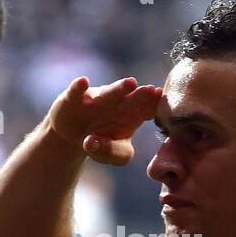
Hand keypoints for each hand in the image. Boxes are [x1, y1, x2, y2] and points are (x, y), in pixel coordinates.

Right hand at [45, 76, 162, 165]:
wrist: (73, 137)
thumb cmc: (101, 143)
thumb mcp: (113, 155)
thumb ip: (113, 154)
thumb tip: (94, 143)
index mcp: (133, 115)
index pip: (147, 110)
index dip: (153, 107)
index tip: (162, 106)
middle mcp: (117, 103)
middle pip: (132, 99)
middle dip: (142, 95)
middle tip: (152, 91)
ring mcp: (95, 99)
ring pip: (108, 93)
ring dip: (119, 88)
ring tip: (131, 83)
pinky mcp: (73, 99)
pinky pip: (76, 91)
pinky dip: (78, 87)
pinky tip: (83, 82)